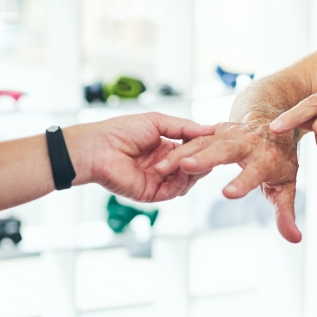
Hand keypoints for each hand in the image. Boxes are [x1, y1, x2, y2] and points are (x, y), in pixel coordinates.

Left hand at [66, 113, 215, 203]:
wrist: (98, 148)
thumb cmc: (121, 131)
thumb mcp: (157, 122)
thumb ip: (184, 127)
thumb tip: (210, 128)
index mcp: (165, 147)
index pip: (193, 151)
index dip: (204, 147)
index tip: (217, 140)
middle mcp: (164, 165)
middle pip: (194, 167)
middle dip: (201, 160)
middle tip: (209, 152)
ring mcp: (159, 180)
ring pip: (187, 181)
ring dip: (191, 170)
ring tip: (191, 160)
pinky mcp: (152, 194)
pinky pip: (174, 191)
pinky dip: (181, 182)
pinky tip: (180, 169)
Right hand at [159, 122, 302, 242]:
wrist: (273, 124)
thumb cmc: (279, 159)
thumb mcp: (286, 186)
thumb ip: (286, 213)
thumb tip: (295, 239)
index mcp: (267, 158)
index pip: (255, 172)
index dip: (242, 183)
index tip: (228, 194)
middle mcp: (248, 143)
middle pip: (226, 150)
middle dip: (206, 158)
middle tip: (187, 167)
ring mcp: (231, 134)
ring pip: (205, 142)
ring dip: (184, 153)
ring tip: (165, 166)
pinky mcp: (216, 130)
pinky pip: (195, 139)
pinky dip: (179, 149)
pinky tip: (163, 161)